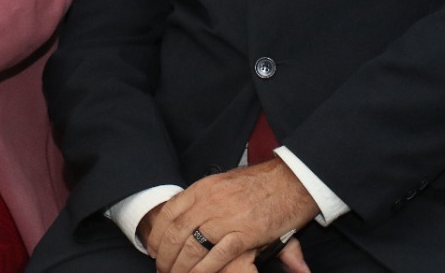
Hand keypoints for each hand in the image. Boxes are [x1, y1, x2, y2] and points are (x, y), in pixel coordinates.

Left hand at [144, 158, 318, 272]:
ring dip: (179, 267)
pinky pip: (215, 257)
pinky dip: (202, 271)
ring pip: (191, 247)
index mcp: (204, 187)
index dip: (157, 233)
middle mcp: (210, 201)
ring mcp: (226, 218)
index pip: (169, 211)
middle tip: (161, 268)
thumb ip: (205, 198)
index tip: (152, 247)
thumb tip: (182, 212)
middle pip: (176, 233)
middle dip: (165, 255)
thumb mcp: (226, 184)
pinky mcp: (244, 235)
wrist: (291, 181)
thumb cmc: (260, 183)